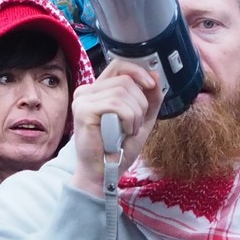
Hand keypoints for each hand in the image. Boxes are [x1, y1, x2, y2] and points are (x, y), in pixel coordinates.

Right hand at [70, 59, 162, 197]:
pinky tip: (123, 132)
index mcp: (99, 90)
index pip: (118, 66)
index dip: (138, 71)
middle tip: (135, 123)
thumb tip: (156, 75)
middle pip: (125, 80)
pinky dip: (128, 119)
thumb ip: (150, 100)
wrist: (104, 173)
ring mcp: (83, 100)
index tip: (151, 85)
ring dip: (135, 114)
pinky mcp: (83, 110)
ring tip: (128, 130)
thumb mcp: (141, 121)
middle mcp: (87, 91)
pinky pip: (116, 104)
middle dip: (141, 103)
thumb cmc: (118, 149)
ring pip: (123, 92)